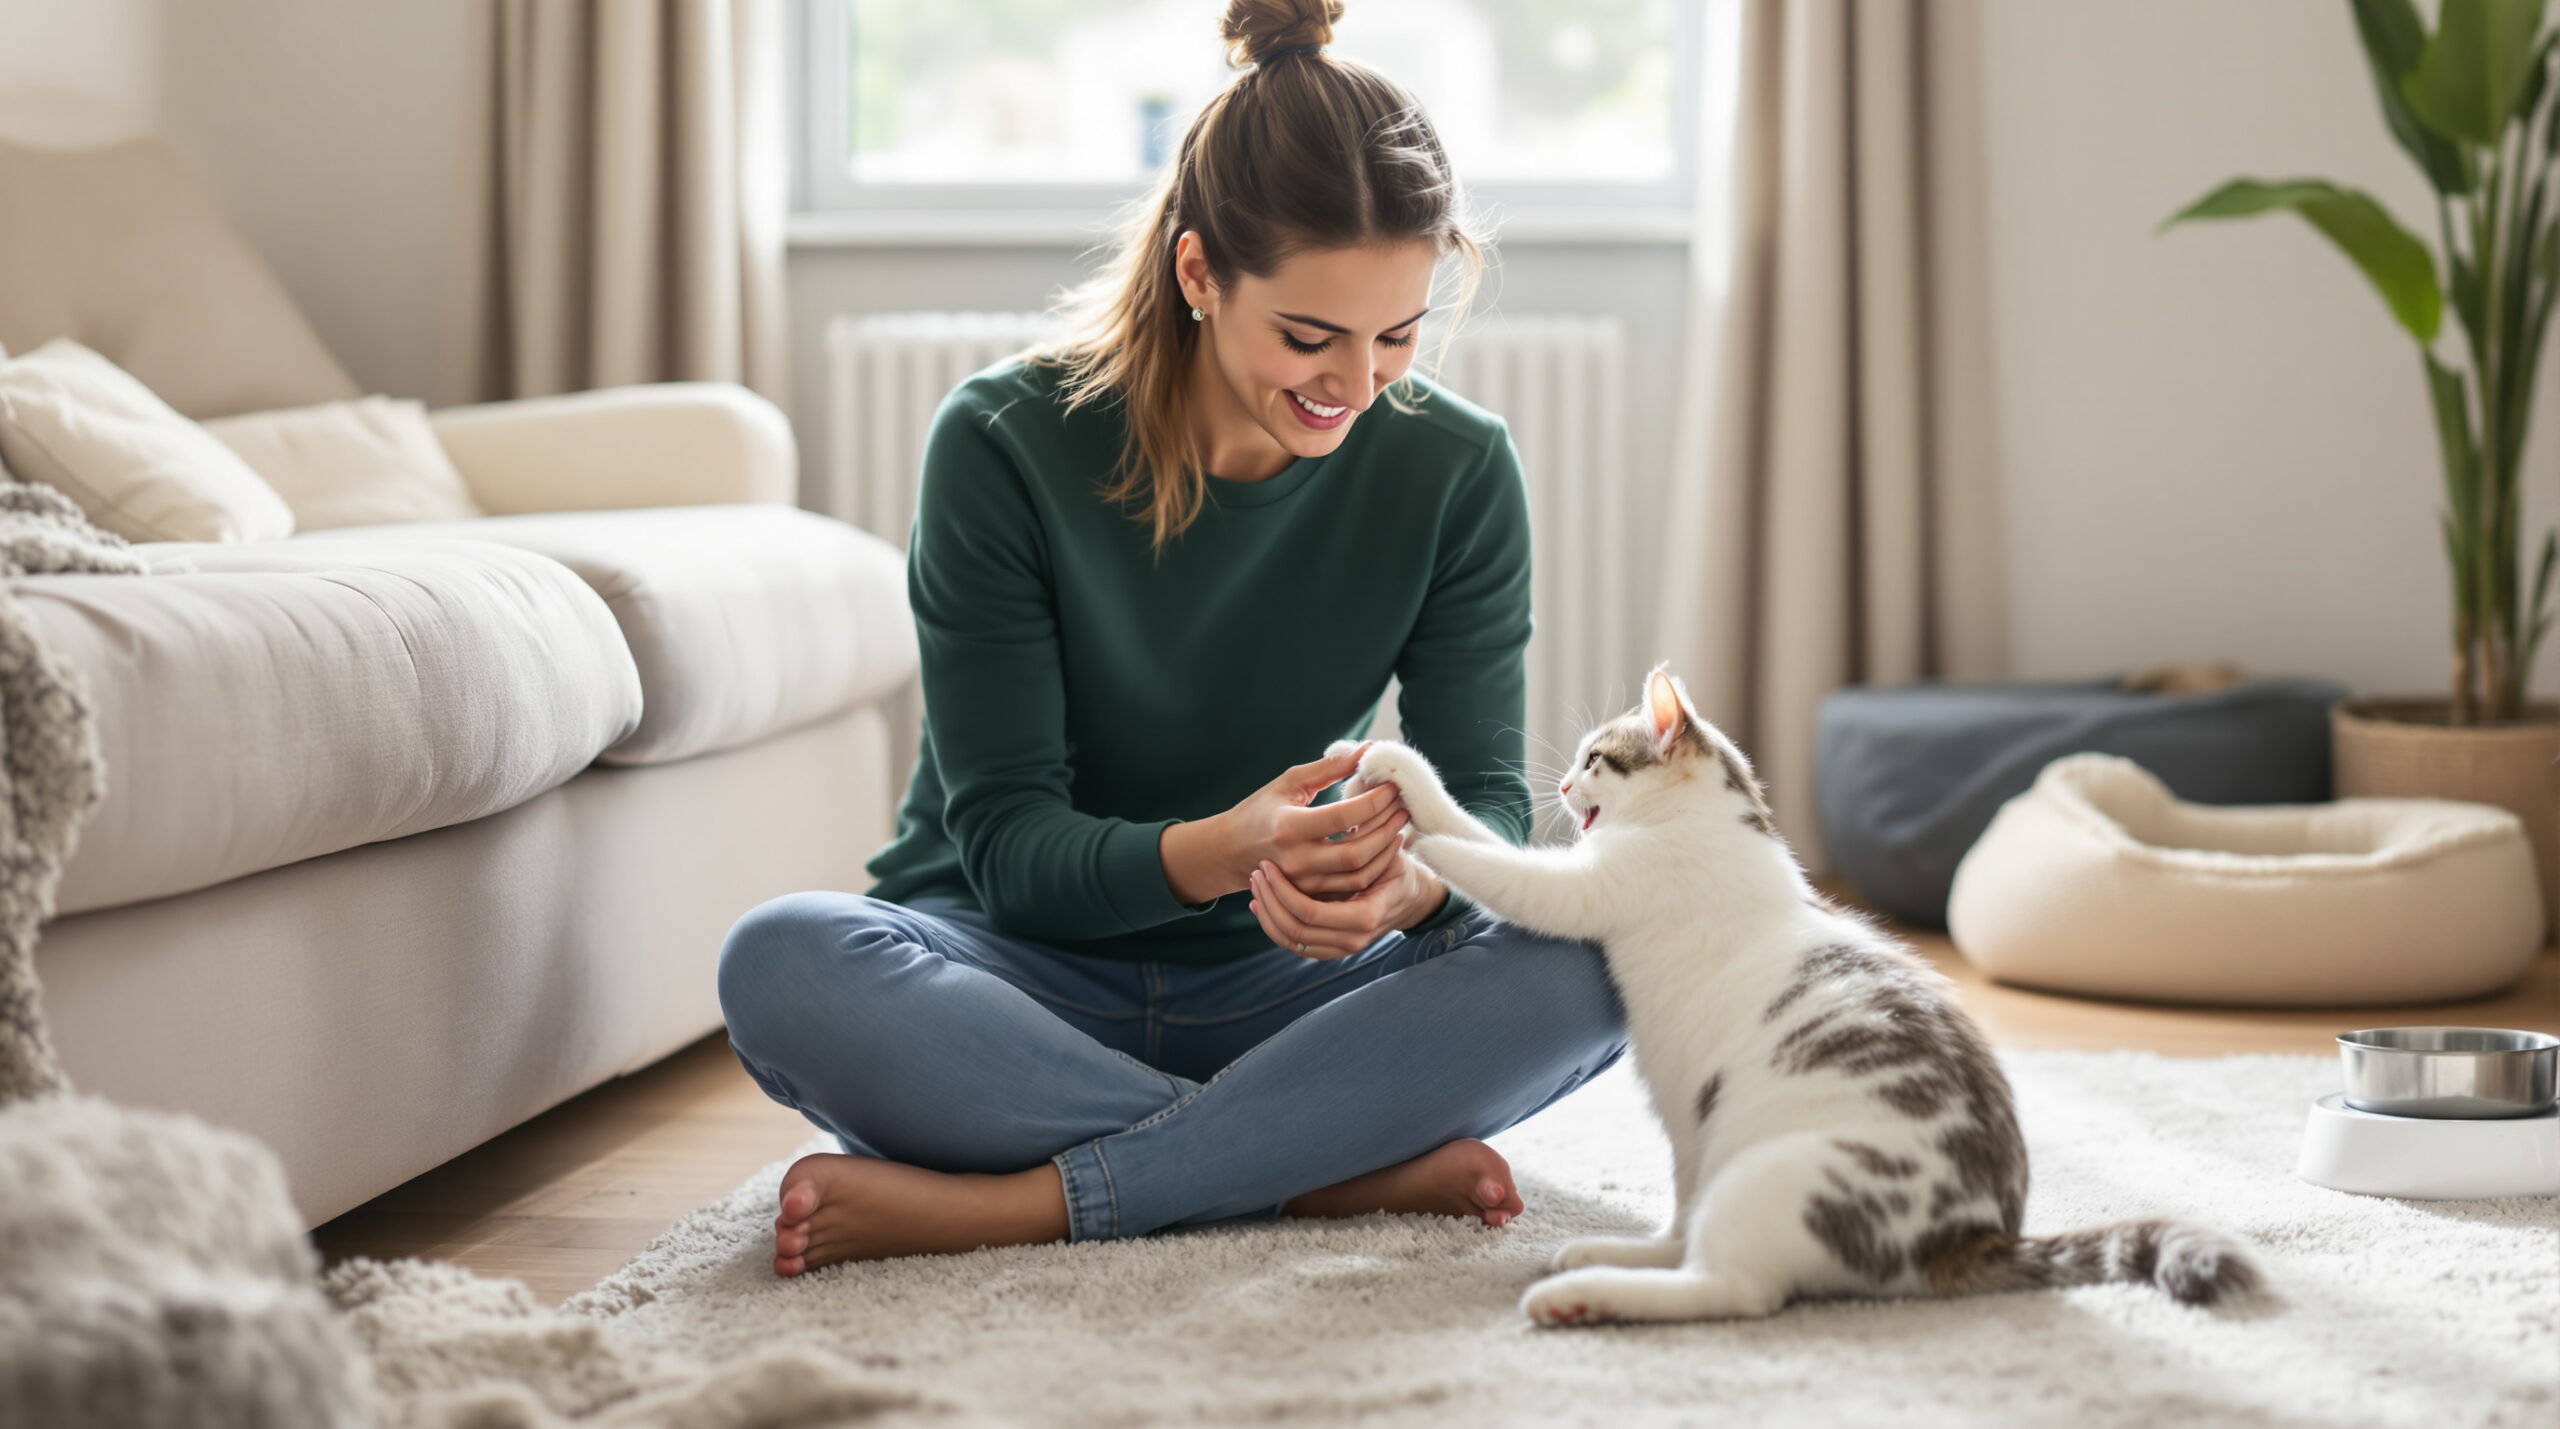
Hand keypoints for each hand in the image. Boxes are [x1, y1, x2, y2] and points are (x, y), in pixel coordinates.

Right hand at [1159, 743, 1410, 905]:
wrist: (1231, 851)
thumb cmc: (1262, 810)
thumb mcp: (1289, 782)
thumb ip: (1329, 767)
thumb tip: (1367, 750)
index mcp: (1288, 827)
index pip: (1343, 816)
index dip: (1373, 801)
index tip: (1392, 786)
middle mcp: (1296, 860)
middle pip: (1356, 852)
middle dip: (1386, 828)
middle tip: (1404, 806)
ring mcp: (1304, 883)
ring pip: (1359, 876)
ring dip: (1386, 850)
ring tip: (1399, 825)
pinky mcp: (1311, 895)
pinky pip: (1352, 888)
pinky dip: (1374, 868)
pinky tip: (1384, 846)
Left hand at [1248, 832, 1450, 958]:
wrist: (1409, 898)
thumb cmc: (1396, 866)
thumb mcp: (1388, 847)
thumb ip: (1364, 833)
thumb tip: (1334, 794)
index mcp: (1366, 914)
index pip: (1309, 912)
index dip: (1282, 890)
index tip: (1267, 863)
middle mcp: (1354, 937)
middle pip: (1294, 928)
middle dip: (1270, 900)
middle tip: (1257, 871)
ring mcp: (1342, 947)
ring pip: (1289, 939)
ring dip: (1267, 912)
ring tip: (1257, 883)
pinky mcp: (1331, 949)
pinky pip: (1293, 944)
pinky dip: (1273, 925)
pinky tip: (1260, 903)